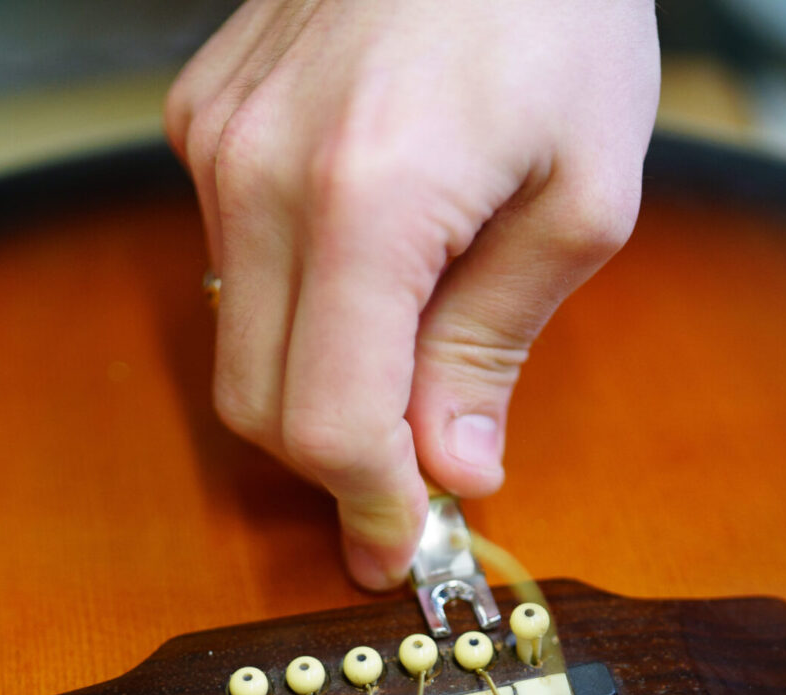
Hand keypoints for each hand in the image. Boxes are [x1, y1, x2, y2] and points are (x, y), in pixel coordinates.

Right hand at [164, 1, 659, 587]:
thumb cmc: (560, 8)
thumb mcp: (582, 194)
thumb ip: (496, 342)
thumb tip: (451, 470)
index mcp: (367, 200)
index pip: (329, 420)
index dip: (369, 506)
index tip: (404, 549)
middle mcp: (259, 172)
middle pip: (258, 400)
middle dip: (334, 463)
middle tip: (411, 488)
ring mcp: (217, 138)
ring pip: (233, 334)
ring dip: (314, 379)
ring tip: (411, 353)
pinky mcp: (203, 113)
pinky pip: (228, 254)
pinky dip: (292, 296)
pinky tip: (368, 256)